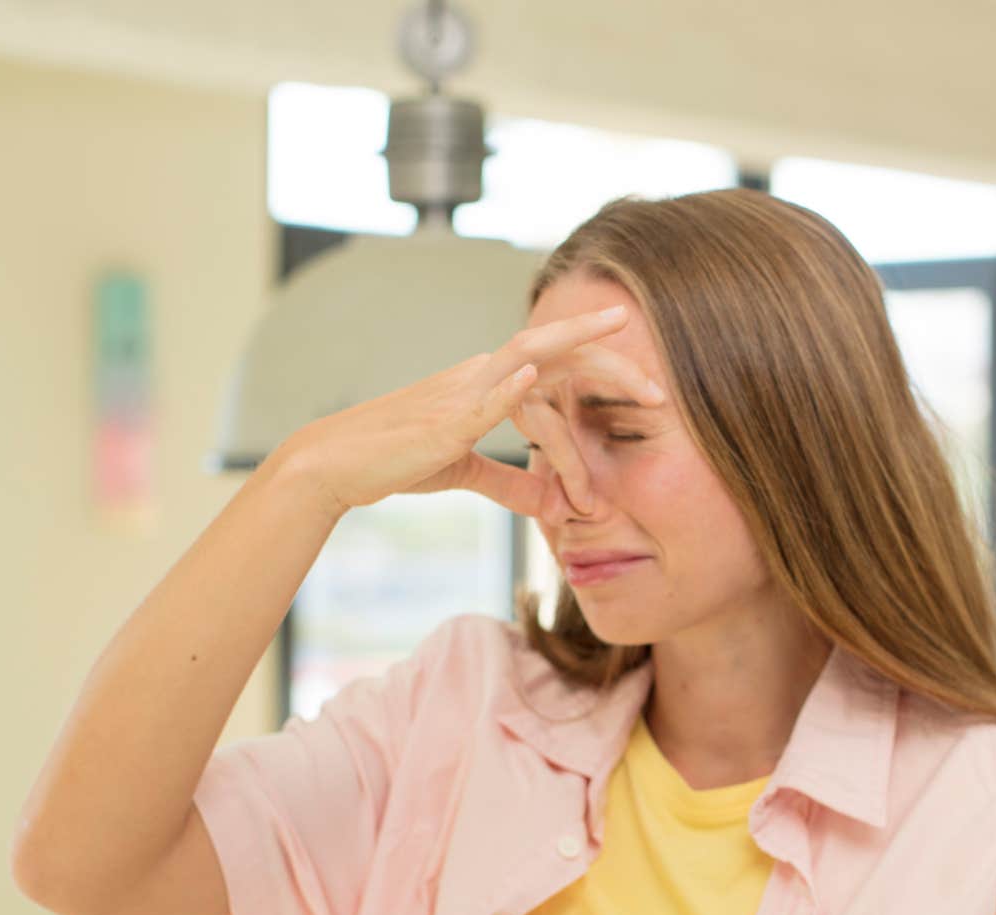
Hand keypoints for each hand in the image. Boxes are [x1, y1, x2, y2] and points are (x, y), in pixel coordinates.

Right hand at [285, 305, 658, 516]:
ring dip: (572, 342)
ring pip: (524, 355)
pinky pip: (479, 398)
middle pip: (554, 350)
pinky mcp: (439, 422)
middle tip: (660, 383)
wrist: (336, 464)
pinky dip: (507, 385)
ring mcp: (460, 393)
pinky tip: (532, 374)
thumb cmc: (394, 460)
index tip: (652, 394)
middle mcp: (479, 375)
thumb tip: (550, 502)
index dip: (605, 377)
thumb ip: (509, 483)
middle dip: (609, 359)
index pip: (558, 370)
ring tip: (614, 331)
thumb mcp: (463, 473)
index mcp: (487, 384)